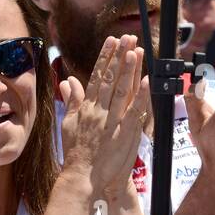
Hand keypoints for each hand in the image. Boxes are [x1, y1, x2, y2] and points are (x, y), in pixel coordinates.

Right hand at [60, 36, 149, 196]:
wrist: (82, 177)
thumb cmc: (76, 152)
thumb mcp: (69, 123)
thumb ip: (72, 101)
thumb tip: (68, 81)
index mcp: (87, 108)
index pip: (97, 77)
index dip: (105, 57)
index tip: (111, 41)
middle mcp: (98, 111)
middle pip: (110, 79)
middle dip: (118, 56)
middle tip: (126, 37)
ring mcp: (111, 122)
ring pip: (121, 91)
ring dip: (129, 70)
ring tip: (135, 50)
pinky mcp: (123, 134)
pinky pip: (134, 112)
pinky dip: (140, 97)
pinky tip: (146, 81)